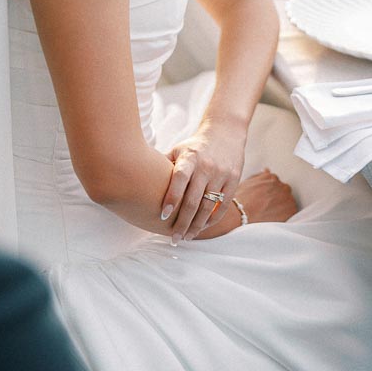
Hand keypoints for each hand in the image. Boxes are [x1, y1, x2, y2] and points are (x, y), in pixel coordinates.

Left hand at [162, 122, 246, 241]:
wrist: (226, 132)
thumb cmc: (194, 146)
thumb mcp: (178, 150)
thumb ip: (163, 166)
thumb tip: (137, 181)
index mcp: (190, 158)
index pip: (179, 179)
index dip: (171, 197)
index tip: (163, 216)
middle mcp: (207, 166)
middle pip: (193, 200)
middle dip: (182, 222)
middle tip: (173, 238)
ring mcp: (222, 174)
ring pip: (208, 206)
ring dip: (196, 226)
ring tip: (186, 237)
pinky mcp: (234, 180)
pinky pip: (222, 205)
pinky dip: (212, 219)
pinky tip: (202, 228)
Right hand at [233, 169, 296, 224]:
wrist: (240, 215)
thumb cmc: (240, 201)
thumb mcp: (247, 183)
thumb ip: (259, 176)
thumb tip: (267, 170)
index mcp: (271, 177)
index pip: (275, 183)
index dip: (270, 193)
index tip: (265, 200)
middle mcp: (281, 185)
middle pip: (283, 192)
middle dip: (277, 198)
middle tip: (266, 208)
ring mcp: (288, 198)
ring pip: (288, 202)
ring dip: (282, 207)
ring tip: (269, 214)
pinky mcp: (291, 210)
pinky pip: (291, 212)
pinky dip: (285, 216)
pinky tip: (274, 219)